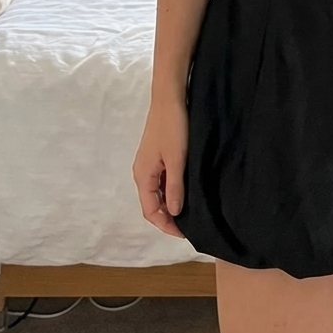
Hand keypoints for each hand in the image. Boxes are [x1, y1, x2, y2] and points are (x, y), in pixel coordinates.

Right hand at [132, 96, 187, 237]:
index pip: (150, 211)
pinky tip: (186, 190)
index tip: (184, 233)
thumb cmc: (173, 128)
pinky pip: (161, 180)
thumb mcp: (177, 159)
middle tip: (189, 225)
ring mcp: (149, 163)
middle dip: (167, 217)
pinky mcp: (157, 155)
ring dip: (169, 204)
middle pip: (152, 203)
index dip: (165, 225)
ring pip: (157, 192)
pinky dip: (171, 190)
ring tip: (190, 211)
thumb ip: (175, 187)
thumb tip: (173, 213)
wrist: (169, 98)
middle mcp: (142, 172)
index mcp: (142, 175)